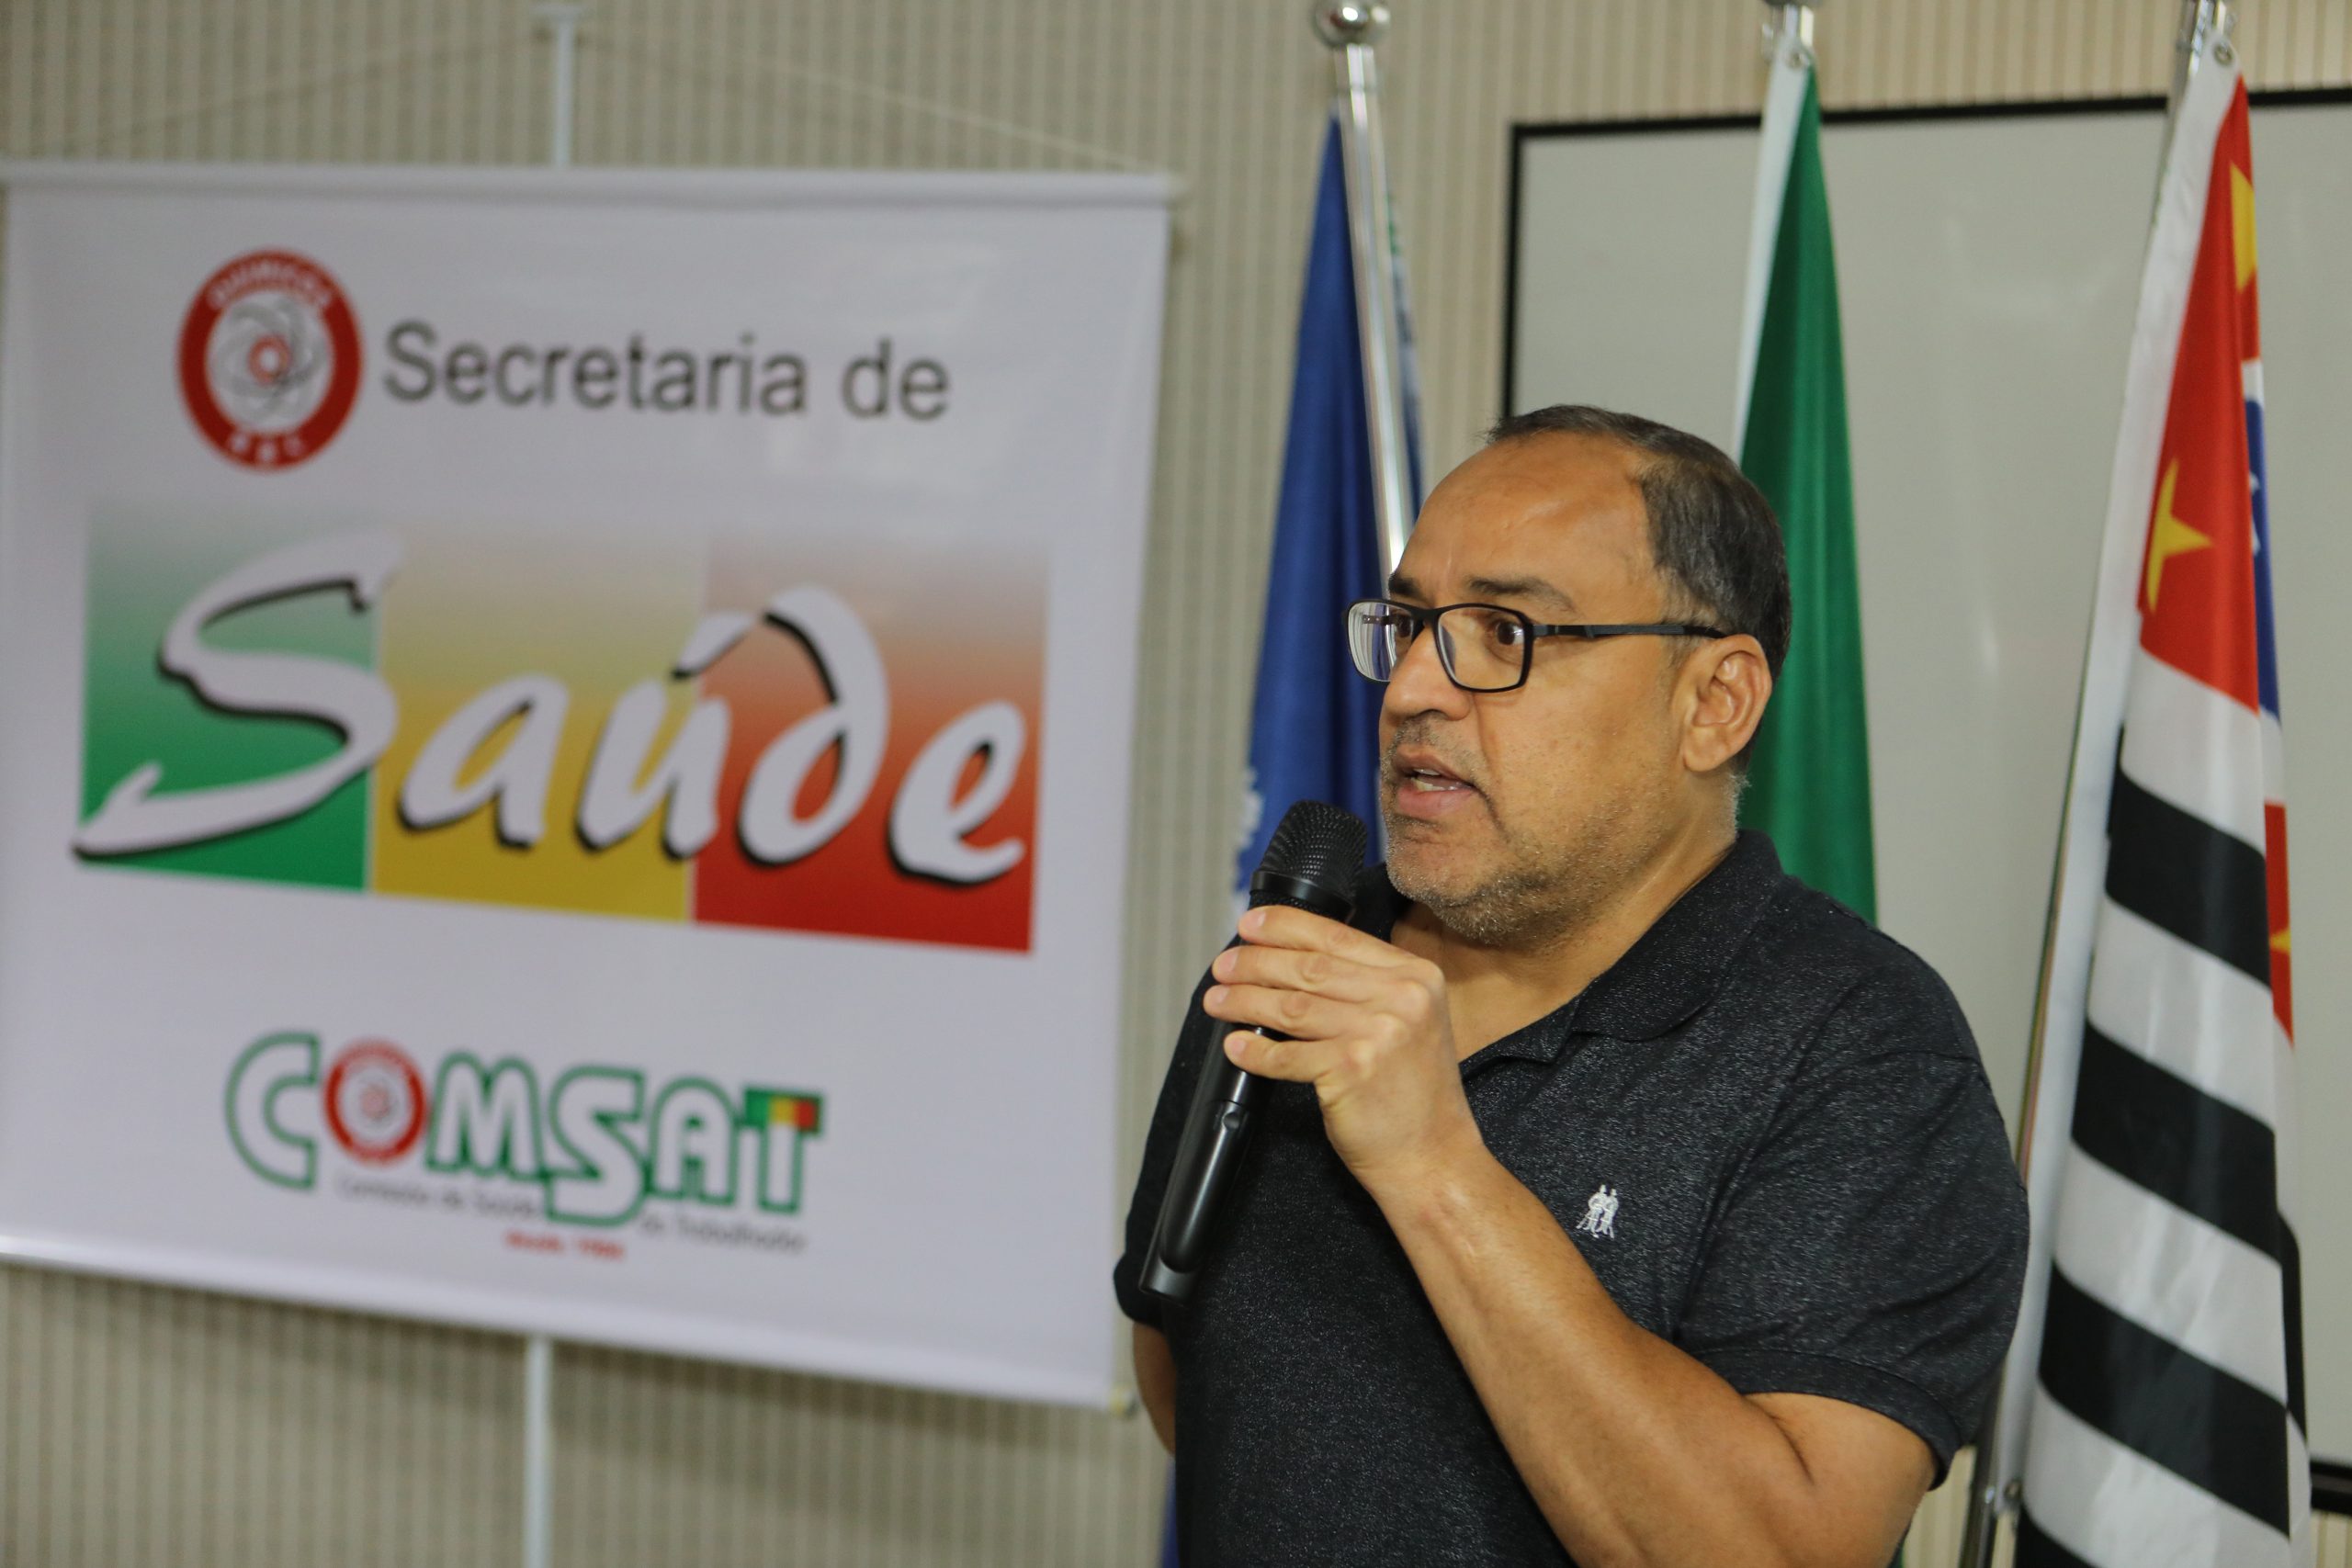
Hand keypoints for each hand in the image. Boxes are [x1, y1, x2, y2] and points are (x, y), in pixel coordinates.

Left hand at [1202, 905, 1485, 1196]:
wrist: (1434, 1156)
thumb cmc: (1413, 1093)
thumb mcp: (1409, 1021)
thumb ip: (1366, 987)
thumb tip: (1291, 960)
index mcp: (1416, 975)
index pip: (1338, 935)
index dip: (1284, 927)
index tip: (1249, 925)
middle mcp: (1402, 997)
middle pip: (1309, 967)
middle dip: (1255, 963)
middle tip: (1223, 967)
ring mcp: (1379, 1032)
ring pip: (1292, 1006)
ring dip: (1245, 1001)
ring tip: (1218, 1001)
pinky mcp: (1353, 1070)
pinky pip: (1287, 1055)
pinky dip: (1255, 1051)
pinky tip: (1236, 1047)